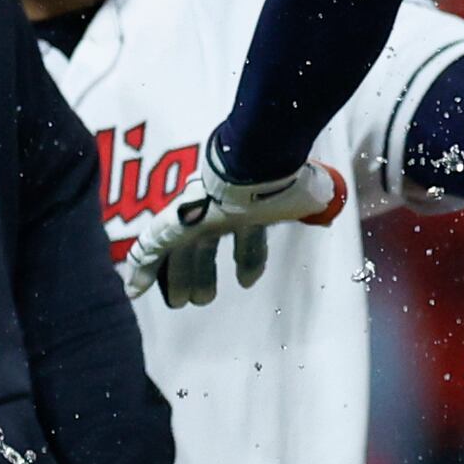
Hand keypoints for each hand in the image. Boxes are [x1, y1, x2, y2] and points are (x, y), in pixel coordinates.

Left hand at [137, 157, 339, 305]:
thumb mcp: (302, 194)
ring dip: (182, 279)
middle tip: (203, 298)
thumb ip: (313, 196)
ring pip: (182, 255)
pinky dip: (140, 269)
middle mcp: (219, 213)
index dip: (247, 262)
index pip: (245, 239)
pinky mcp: (174, 221)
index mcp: (247, 210)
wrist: (251, 161)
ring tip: (186, 301)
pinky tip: (133, 290)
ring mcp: (196, 217)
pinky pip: (150, 247)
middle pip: (207, 249)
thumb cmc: (278, 174)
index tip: (246, 280)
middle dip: (204, 274)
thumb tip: (330, 198)